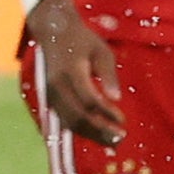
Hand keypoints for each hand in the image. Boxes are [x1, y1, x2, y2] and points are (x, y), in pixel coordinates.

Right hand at [27, 0, 124, 145]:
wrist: (53, 33)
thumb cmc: (82, 41)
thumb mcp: (101, 51)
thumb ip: (108, 75)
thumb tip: (117, 98)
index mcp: (71, 71)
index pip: (89, 99)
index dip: (106, 112)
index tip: (123, 120)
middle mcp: (57, 85)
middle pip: (78, 115)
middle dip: (100, 130)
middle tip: (120, 138)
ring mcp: (51, 94)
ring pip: (70, 121)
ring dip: (91, 134)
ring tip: (111, 141)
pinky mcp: (50, 99)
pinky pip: (65, 119)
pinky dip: (81, 129)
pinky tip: (96, 134)